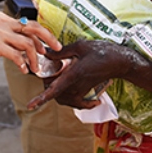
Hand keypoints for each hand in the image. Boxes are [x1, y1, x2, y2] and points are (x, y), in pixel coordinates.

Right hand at [0, 12, 59, 73]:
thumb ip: (4, 34)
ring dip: (35, 58)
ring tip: (36, 68)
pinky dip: (23, 64)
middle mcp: (1, 22)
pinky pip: (17, 56)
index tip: (48, 43)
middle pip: (33, 28)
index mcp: (0, 17)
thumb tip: (22, 44)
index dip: (41, 33)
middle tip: (57, 49)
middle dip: (48, 39)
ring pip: (27, 44)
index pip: (27, 23)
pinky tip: (23, 70)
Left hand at [27, 40, 151, 110]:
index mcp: (73, 74)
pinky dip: (72, 102)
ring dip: (57, 92)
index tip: (30, 106)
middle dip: (48, 85)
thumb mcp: (80, 47)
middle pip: (55, 93)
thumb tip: (45, 53)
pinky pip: (76, 101)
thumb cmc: (102, 52)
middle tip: (49, 71)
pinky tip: (72, 96)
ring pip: (64, 98)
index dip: (41, 98)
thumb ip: (62, 51)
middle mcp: (77, 85)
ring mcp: (83, 89)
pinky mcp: (88, 90)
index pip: (54, 90)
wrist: (121, 62)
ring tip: (57, 79)